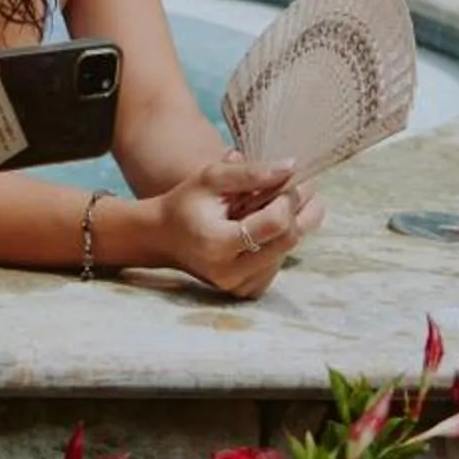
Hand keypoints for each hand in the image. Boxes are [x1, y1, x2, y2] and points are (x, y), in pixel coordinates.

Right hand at [145, 154, 320, 298]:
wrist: (164, 238)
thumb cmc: (186, 203)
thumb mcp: (212, 178)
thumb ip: (251, 172)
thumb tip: (292, 167)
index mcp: (218, 243)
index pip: (275, 223)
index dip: (286, 200)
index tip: (282, 183)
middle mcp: (230, 272)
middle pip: (287, 241)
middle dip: (294, 212)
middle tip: (286, 191)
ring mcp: (239, 285)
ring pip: (287, 253)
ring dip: (287, 227)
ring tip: (267, 208)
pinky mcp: (246, 291)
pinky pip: (277, 265)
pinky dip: (277, 244)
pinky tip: (262, 229)